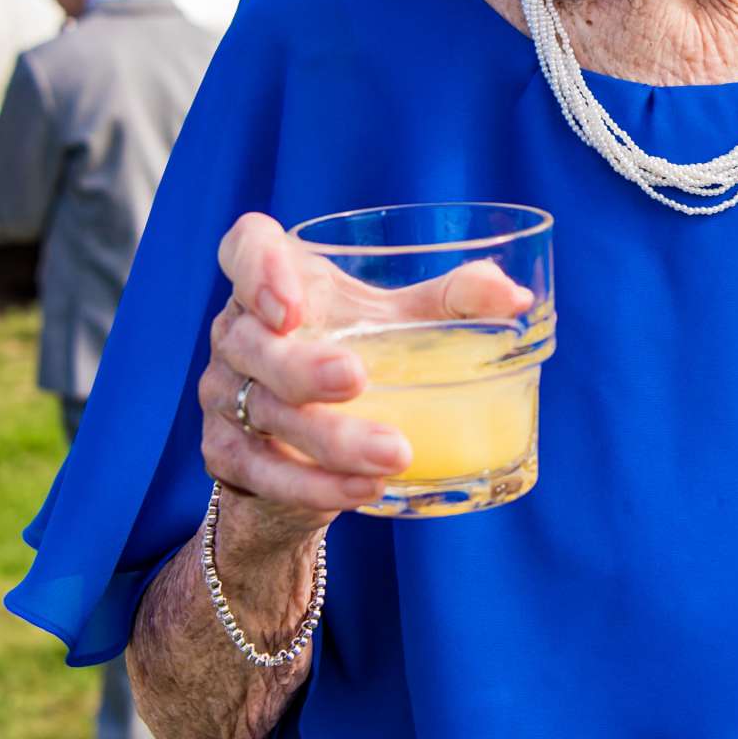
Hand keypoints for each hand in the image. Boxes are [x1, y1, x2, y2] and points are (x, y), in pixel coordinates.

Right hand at [198, 210, 531, 537]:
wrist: (306, 443)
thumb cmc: (354, 351)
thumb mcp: (398, 320)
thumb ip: (450, 300)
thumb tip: (513, 298)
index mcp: (275, 279)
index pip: (245, 248)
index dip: (258, 268)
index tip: (291, 303)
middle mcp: (237, 330)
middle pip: (253, 342)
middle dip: (303, 366)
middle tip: (357, 379)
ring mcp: (224, 392)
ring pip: (264, 413)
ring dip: (328, 438)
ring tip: (393, 456)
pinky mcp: (225, 450)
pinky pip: (261, 470)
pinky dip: (312, 484)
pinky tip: (361, 489)